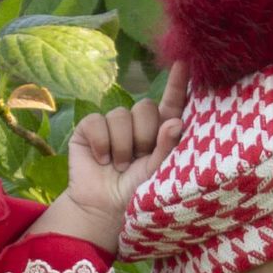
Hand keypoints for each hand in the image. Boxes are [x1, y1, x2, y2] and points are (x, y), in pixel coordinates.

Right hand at [23, 62, 187, 252]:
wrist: (103, 209)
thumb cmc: (135, 194)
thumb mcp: (157, 174)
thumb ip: (167, 147)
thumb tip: (175, 120)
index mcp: (159, 133)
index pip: (171, 103)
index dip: (177, 83)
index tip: (184, 62)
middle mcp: (137, 125)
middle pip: (145, 107)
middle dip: (143, 136)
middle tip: (137, 160)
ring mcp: (112, 125)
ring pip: (121, 115)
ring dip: (121, 145)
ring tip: (119, 167)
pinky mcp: (89, 129)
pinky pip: (97, 122)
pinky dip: (100, 143)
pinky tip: (101, 160)